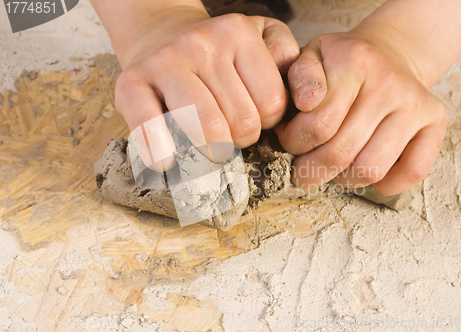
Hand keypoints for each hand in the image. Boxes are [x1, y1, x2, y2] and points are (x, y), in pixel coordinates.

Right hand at [114, 8, 298, 170]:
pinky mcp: (130, 82)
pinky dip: (160, 152)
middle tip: (229, 131)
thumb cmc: (216, 51)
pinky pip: (150, 128)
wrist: (158, 35)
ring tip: (208, 141)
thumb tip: (303, 96)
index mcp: (237, 32)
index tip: (252, 115)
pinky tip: (166, 160)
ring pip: (211, 133)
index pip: (273, 103)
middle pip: (244, 124)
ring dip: (213, 150)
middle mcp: (201, 43)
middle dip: (241, 139)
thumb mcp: (261, 37)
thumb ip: (287, 58)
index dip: (267, 121)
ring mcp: (165, 62)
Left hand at [276, 31, 447, 195]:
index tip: (290, 140)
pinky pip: (411, 172)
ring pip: (371, 169)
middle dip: (311, 169)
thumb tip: (306, 103)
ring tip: (333, 167)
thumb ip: (298, 76)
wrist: (390, 52)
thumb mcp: (312, 55)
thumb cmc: (342, 63)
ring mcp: (415, 104)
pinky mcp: (436, 121)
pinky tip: (366, 168)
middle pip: (340, 153)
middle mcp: (389, 82)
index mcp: (354, 61)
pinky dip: (385, 184)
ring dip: (343, 179)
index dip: (294, 142)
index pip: (317, 126)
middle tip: (303, 166)